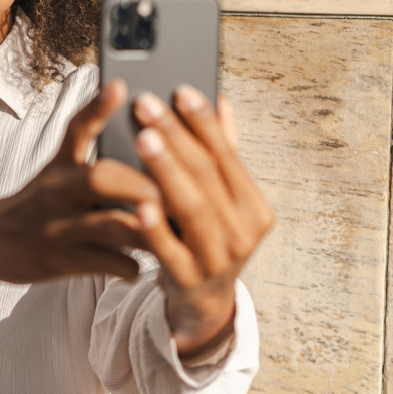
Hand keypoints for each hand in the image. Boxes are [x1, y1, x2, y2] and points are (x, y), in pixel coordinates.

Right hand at [0, 79, 159, 296]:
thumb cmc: (38, 202)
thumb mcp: (56, 170)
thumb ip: (93, 151)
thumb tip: (140, 123)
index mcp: (61, 164)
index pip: (78, 128)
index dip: (98, 107)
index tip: (121, 87)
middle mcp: (57, 191)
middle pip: (101, 177)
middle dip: (143, 184)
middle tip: (173, 192)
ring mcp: (58, 227)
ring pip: (110, 224)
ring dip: (147, 228)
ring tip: (171, 231)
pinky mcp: (59, 261)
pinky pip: (105, 263)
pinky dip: (130, 266)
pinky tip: (143, 266)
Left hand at [132, 87, 273, 358]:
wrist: (203, 304)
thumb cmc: (209, 239)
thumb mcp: (222, 201)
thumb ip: (222, 152)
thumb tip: (220, 100)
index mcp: (254, 207)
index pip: (227, 155)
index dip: (203, 121)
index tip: (180, 89)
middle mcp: (243, 232)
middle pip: (207, 175)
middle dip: (176, 135)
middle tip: (146, 103)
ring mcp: (218, 259)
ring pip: (192, 207)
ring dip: (167, 170)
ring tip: (142, 138)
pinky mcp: (189, 280)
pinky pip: (171, 249)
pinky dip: (156, 226)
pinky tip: (138, 202)